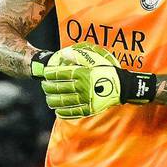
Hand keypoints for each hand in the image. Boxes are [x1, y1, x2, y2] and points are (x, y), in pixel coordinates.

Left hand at [39, 43, 154, 118]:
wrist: (122, 87)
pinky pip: (72, 112)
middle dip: (48, 86)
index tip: (46, 73)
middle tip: (44, 85)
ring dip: (52, 100)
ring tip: (48, 98)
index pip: (60, 74)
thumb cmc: (107, 71)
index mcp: (82, 74)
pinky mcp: (89, 109)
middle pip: (59, 88)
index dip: (50, 74)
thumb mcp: (95, 59)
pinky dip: (62, 112)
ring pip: (63, 101)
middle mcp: (82, 87)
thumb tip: (63, 53)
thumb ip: (78, 56)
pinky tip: (57, 110)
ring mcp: (85, 99)